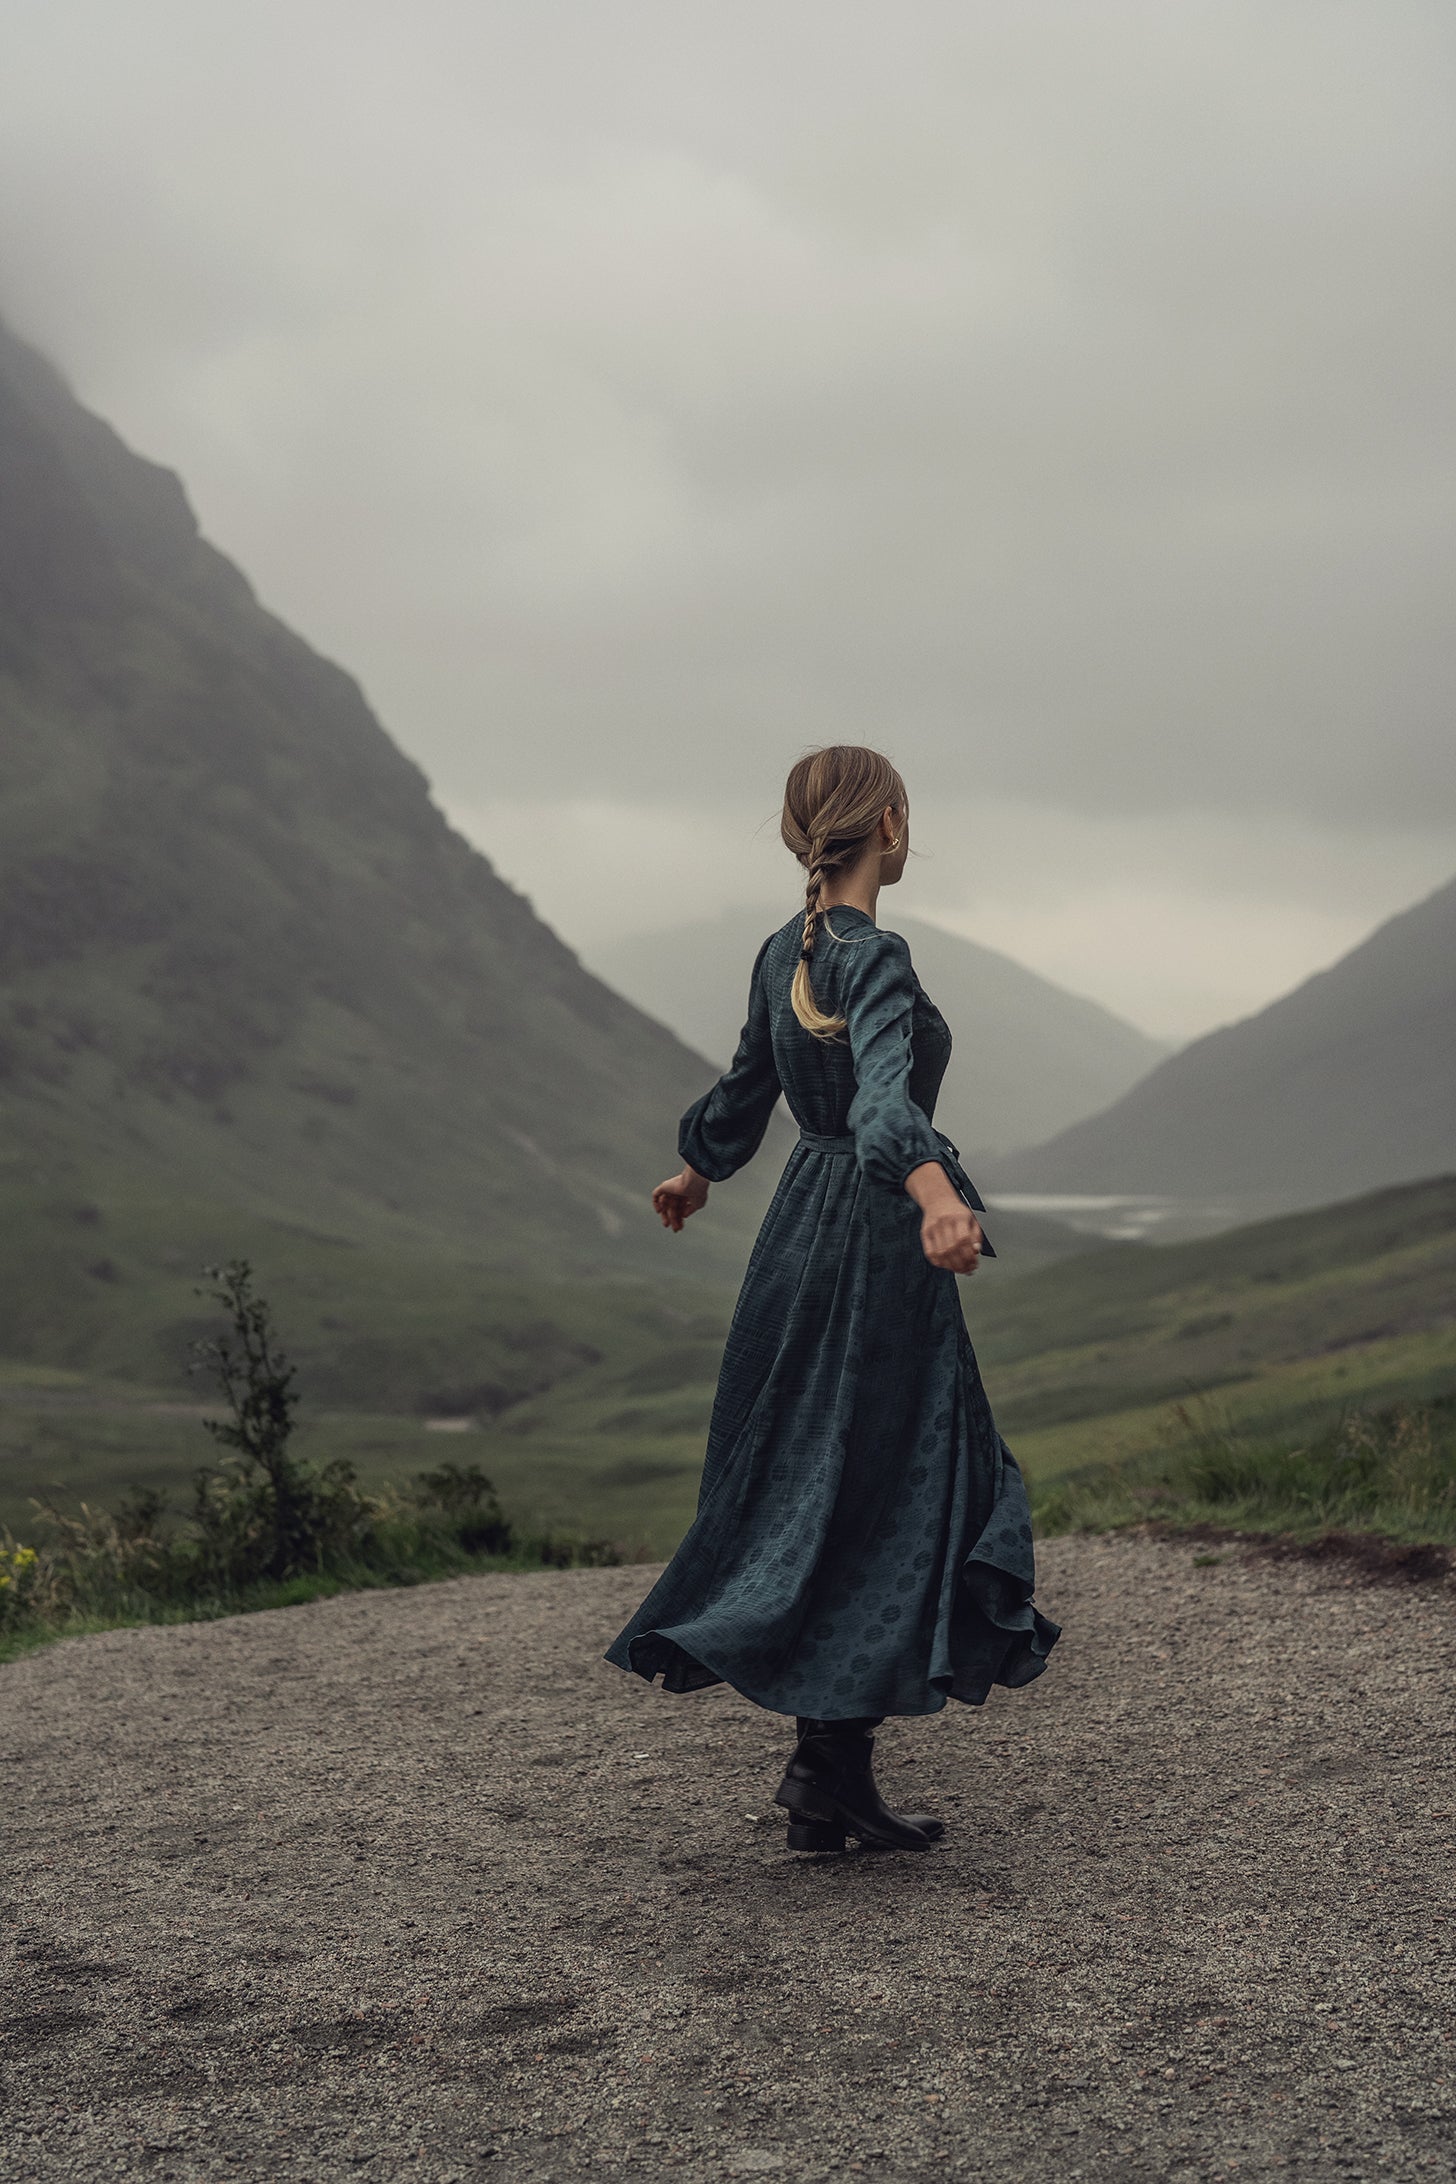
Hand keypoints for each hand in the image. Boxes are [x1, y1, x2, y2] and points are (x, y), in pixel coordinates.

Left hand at [652, 1167, 709, 1232]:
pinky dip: (656, 1204)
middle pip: (672, 1208)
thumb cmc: (698, 1192)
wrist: (694, 1183)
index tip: (680, 1228)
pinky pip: (656, 1195)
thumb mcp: (697, 1205)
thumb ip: (690, 1210)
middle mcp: (679, 1191)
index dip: (680, 1219)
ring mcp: (671, 1189)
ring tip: (667, 1224)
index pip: (681, 1208)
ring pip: (665, 1204)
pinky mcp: (664, 1186)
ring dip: (665, 1215)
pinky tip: (659, 1212)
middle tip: (673, 1229)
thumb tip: (684, 1215)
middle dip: (673, 1219)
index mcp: (687, 1194)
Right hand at [904, 1159, 982, 1273]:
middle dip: (962, 1263)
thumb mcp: (971, 1219)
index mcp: (959, 1217)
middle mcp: (944, 1222)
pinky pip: (930, 1253)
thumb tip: (976, 1250)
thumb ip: (976, 1236)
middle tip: (968, 1269)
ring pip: (941, 1253)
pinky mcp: (924, 1234)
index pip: (964, 1239)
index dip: (969, 1254)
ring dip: (952, 1266)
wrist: (938, 1200)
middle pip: (952, 1248)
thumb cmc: (956, 1212)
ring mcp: (933, 1228)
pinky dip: (939, 1263)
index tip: (974, 1262)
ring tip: (959, 1269)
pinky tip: (947, 1264)